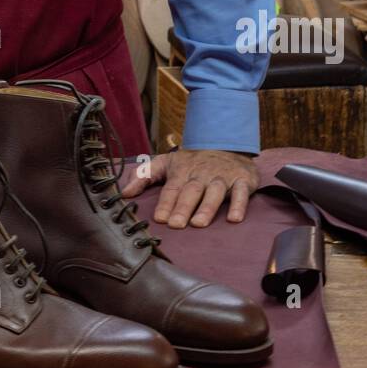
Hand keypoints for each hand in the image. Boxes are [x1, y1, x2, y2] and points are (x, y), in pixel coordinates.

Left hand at [122, 148, 258, 228]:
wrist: (226, 142)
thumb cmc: (192, 160)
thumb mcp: (166, 162)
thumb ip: (144, 175)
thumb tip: (124, 193)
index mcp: (182, 171)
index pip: (172, 188)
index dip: (166, 203)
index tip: (160, 219)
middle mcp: (201, 174)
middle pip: (191, 191)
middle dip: (183, 207)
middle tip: (176, 225)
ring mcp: (222, 177)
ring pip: (214, 192)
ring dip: (207, 208)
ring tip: (198, 224)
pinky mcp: (241, 180)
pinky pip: (241, 192)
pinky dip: (239, 204)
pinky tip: (234, 218)